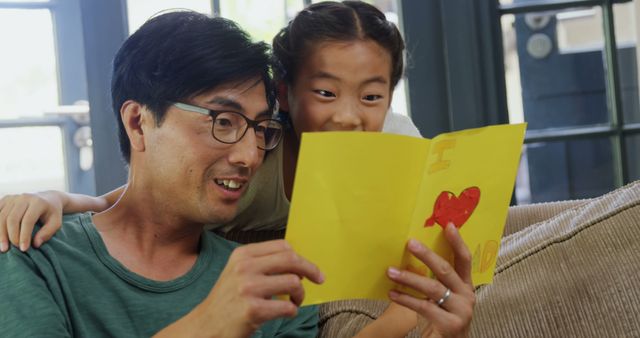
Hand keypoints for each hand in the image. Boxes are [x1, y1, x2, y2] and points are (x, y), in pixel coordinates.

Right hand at [0, 191, 63, 251]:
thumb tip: (35, 244)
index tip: (24, 249)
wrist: (48, 198)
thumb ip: (47, 233)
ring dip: (1, 234)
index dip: (24, 236)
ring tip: (4, 248)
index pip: (28, 220)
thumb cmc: (52, 213)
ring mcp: (13, 198)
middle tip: (15, 248)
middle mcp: (24, 198)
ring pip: (1, 217)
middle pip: (12, 219)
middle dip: (12, 236)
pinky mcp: (6, 199)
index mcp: (38, 202)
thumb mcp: (56, 223)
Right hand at [169, 240, 323, 337]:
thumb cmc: (227, 300)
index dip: (301, 257)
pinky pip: (287, 306)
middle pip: (291, 260)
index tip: (310, 269)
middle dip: (310, 270)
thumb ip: (263, 263)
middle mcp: (244, 268)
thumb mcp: (238, 272)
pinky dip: (291, 311)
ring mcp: (248, 288)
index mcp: (242, 255)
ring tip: (294, 301)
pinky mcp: (253, 310)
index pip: (283, 246)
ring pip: (293, 283)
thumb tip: (297, 261)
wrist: (205, 326)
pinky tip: (284, 313)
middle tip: (318, 279)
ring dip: (300, 294)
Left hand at [386, 224, 474, 337]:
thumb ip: (434, 279)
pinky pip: (424, 306)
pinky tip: (392, 294)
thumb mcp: (441, 296)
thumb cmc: (441, 318)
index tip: (448, 225)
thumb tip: (411, 254)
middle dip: (426, 255)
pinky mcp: (451, 324)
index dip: (458, 242)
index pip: (464, 259)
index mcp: (466, 285)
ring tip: (390, 272)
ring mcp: (461, 310)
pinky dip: (406, 299)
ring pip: (433, 288)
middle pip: (446, 270)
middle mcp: (467, 296)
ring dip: (409, 278)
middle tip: (409, 243)